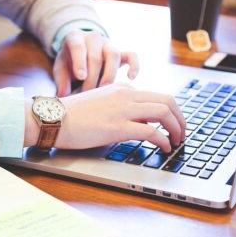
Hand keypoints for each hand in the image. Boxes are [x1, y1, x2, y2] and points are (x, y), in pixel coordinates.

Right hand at [24, 83, 186, 151]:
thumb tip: (134, 120)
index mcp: (122, 88)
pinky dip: (163, 140)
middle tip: (182, 132)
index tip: (172, 124)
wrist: (54, 118)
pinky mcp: (118, 126)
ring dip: (176, 128)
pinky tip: (164, 147)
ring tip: (177, 141)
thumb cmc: (72, 115)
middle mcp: (126, 94)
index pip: (156, 95)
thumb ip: (118, 106)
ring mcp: (123, 109)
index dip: (170, 111)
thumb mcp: (100, 103)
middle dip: (180, 118)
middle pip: (167, 101)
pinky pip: (151, 131)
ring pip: (164, 113)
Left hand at [53, 30, 138, 96]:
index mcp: (75, 38)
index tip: (81, 77)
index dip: (80, 62)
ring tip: (103, 91)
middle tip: (87, 94)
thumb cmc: (69, 62)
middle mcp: (93, 38)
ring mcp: (108, 44)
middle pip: (96, 56)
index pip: (78, 46)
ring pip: (113, 55)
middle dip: (92, 78)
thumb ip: (61, 81)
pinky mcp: (121, 52)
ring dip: (109, 75)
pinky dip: (134, 65)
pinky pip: (131, 55)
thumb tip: (64, 95)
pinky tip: (131, 78)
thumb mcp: (60, 69)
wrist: (81, 52)